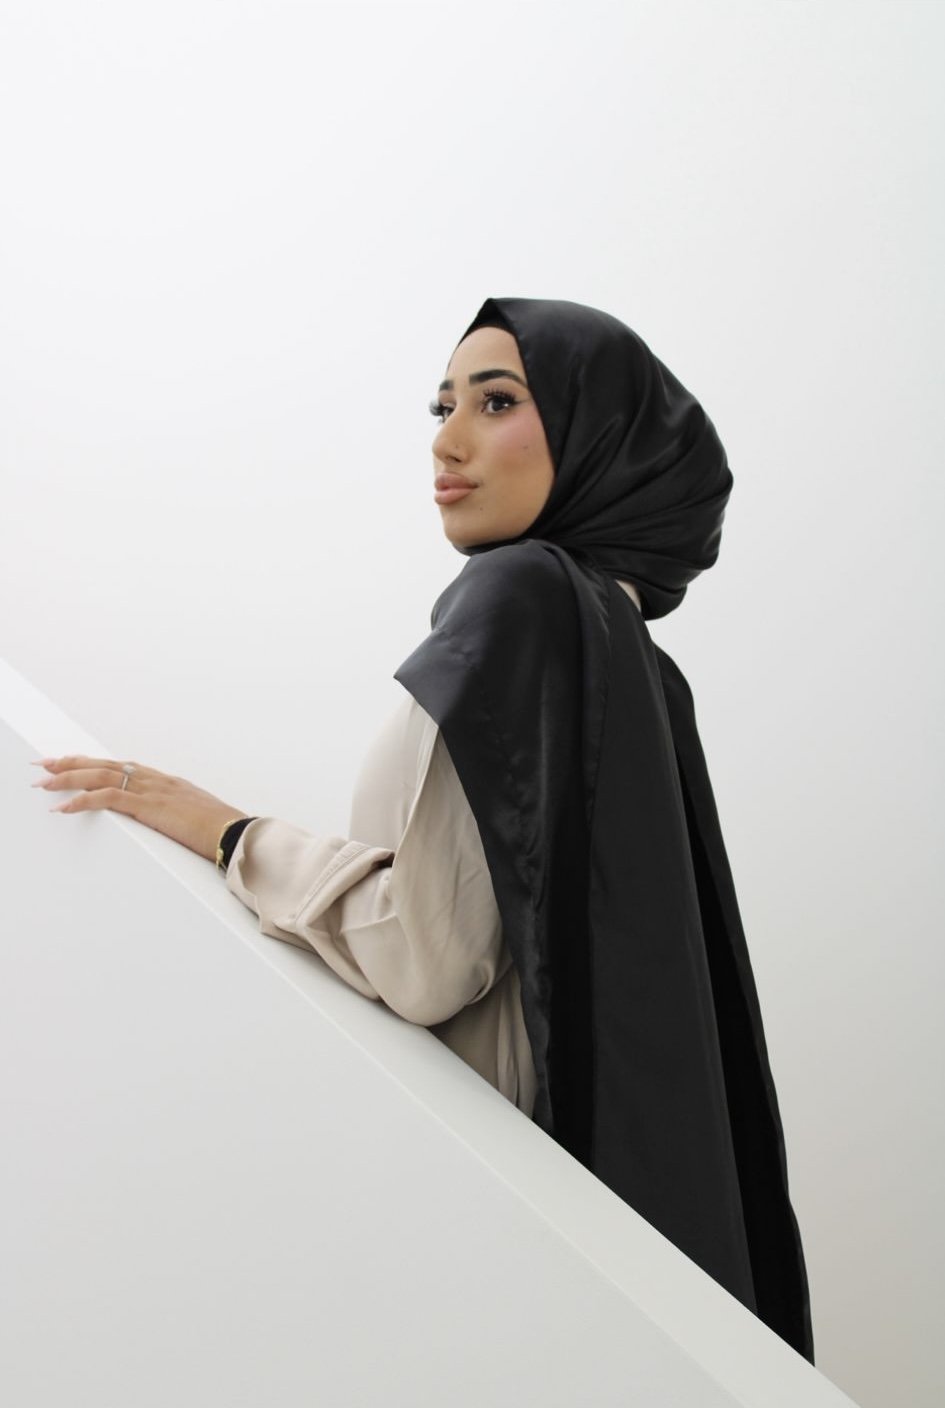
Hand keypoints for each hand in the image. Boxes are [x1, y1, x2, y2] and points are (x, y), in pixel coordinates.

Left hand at [31, 755, 250, 863]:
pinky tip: (64, 806)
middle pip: (107, 764)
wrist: (234, 832)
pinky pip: (108, 797)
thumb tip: (167, 820)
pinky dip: (82, 800)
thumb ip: (176, 814)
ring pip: (102, 775)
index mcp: (166, 782)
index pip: (122, 766)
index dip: (95, 764)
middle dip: (73, 764)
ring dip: (69, 778)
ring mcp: (153, 790)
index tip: (72, 763)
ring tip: (45, 782)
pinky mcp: (150, 805)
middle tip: (46, 764)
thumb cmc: (220, 830)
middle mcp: (156, 779)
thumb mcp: (194, 817)